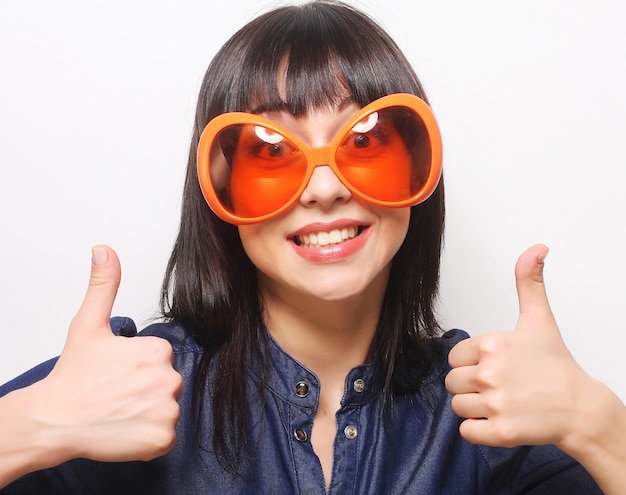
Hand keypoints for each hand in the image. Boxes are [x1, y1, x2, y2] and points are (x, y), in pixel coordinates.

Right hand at [31, 245, 182, 462]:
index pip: (159, 360)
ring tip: (118, 411)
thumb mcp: (88, 324)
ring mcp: (167, 410)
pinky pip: (164, 437)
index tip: (115, 374)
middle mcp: (170, 378)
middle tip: (115, 394)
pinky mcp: (162, 439)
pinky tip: (125, 429)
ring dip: (146, 413)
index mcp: (158, 351)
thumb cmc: (73, 376)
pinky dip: (147, 437)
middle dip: (144, 390)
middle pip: (165, 384)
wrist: (54, 420)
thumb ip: (103, 285)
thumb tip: (105, 250)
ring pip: (165, 409)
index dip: (136, 368)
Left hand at [445, 244, 589, 447]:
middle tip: (500, 386)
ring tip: (503, 403)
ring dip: (475, 408)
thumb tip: (536, 248)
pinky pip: (466, 431)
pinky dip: (479, 430)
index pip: (455, 357)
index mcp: (493, 345)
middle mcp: (490, 373)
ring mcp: (496, 404)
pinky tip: (501, 421)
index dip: (472, 363)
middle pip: (452, 382)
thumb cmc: (557, 366)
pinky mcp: (500, 432)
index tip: (496, 366)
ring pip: (458, 406)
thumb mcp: (540, 319)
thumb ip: (529, 282)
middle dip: (471, 386)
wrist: (582, 409)